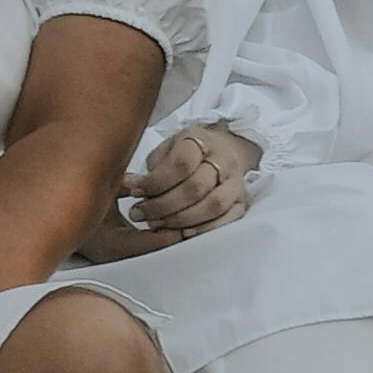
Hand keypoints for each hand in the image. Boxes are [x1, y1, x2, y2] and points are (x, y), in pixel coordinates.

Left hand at [102, 123, 258, 249]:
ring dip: (180, 220)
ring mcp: (236, 181)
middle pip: (195, 187)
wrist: (222, 152)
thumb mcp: (166, 149)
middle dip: (163, 205)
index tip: (134, 192)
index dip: (155, 182)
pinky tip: (183, 233)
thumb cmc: (185, 154)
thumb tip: (130, 185)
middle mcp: (223, 158)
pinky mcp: (242, 201)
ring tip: (156, 224)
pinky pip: (228, 220)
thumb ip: (152, 167)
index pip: (181, 164)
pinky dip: (205, 229)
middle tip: (139, 214)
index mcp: (200, 139)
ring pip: (212, 205)